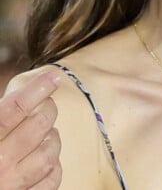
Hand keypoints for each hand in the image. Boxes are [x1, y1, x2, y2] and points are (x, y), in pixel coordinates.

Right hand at [0, 72, 61, 188]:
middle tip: (47, 104)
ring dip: (52, 137)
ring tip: (45, 132)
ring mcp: (11, 185)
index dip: (37, 89)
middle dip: (48, 108)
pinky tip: (44, 158)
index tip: (51, 78)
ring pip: (49, 151)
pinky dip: (53, 166)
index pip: (15, 109)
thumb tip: (16, 97)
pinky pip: (51, 179)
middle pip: (38, 125)